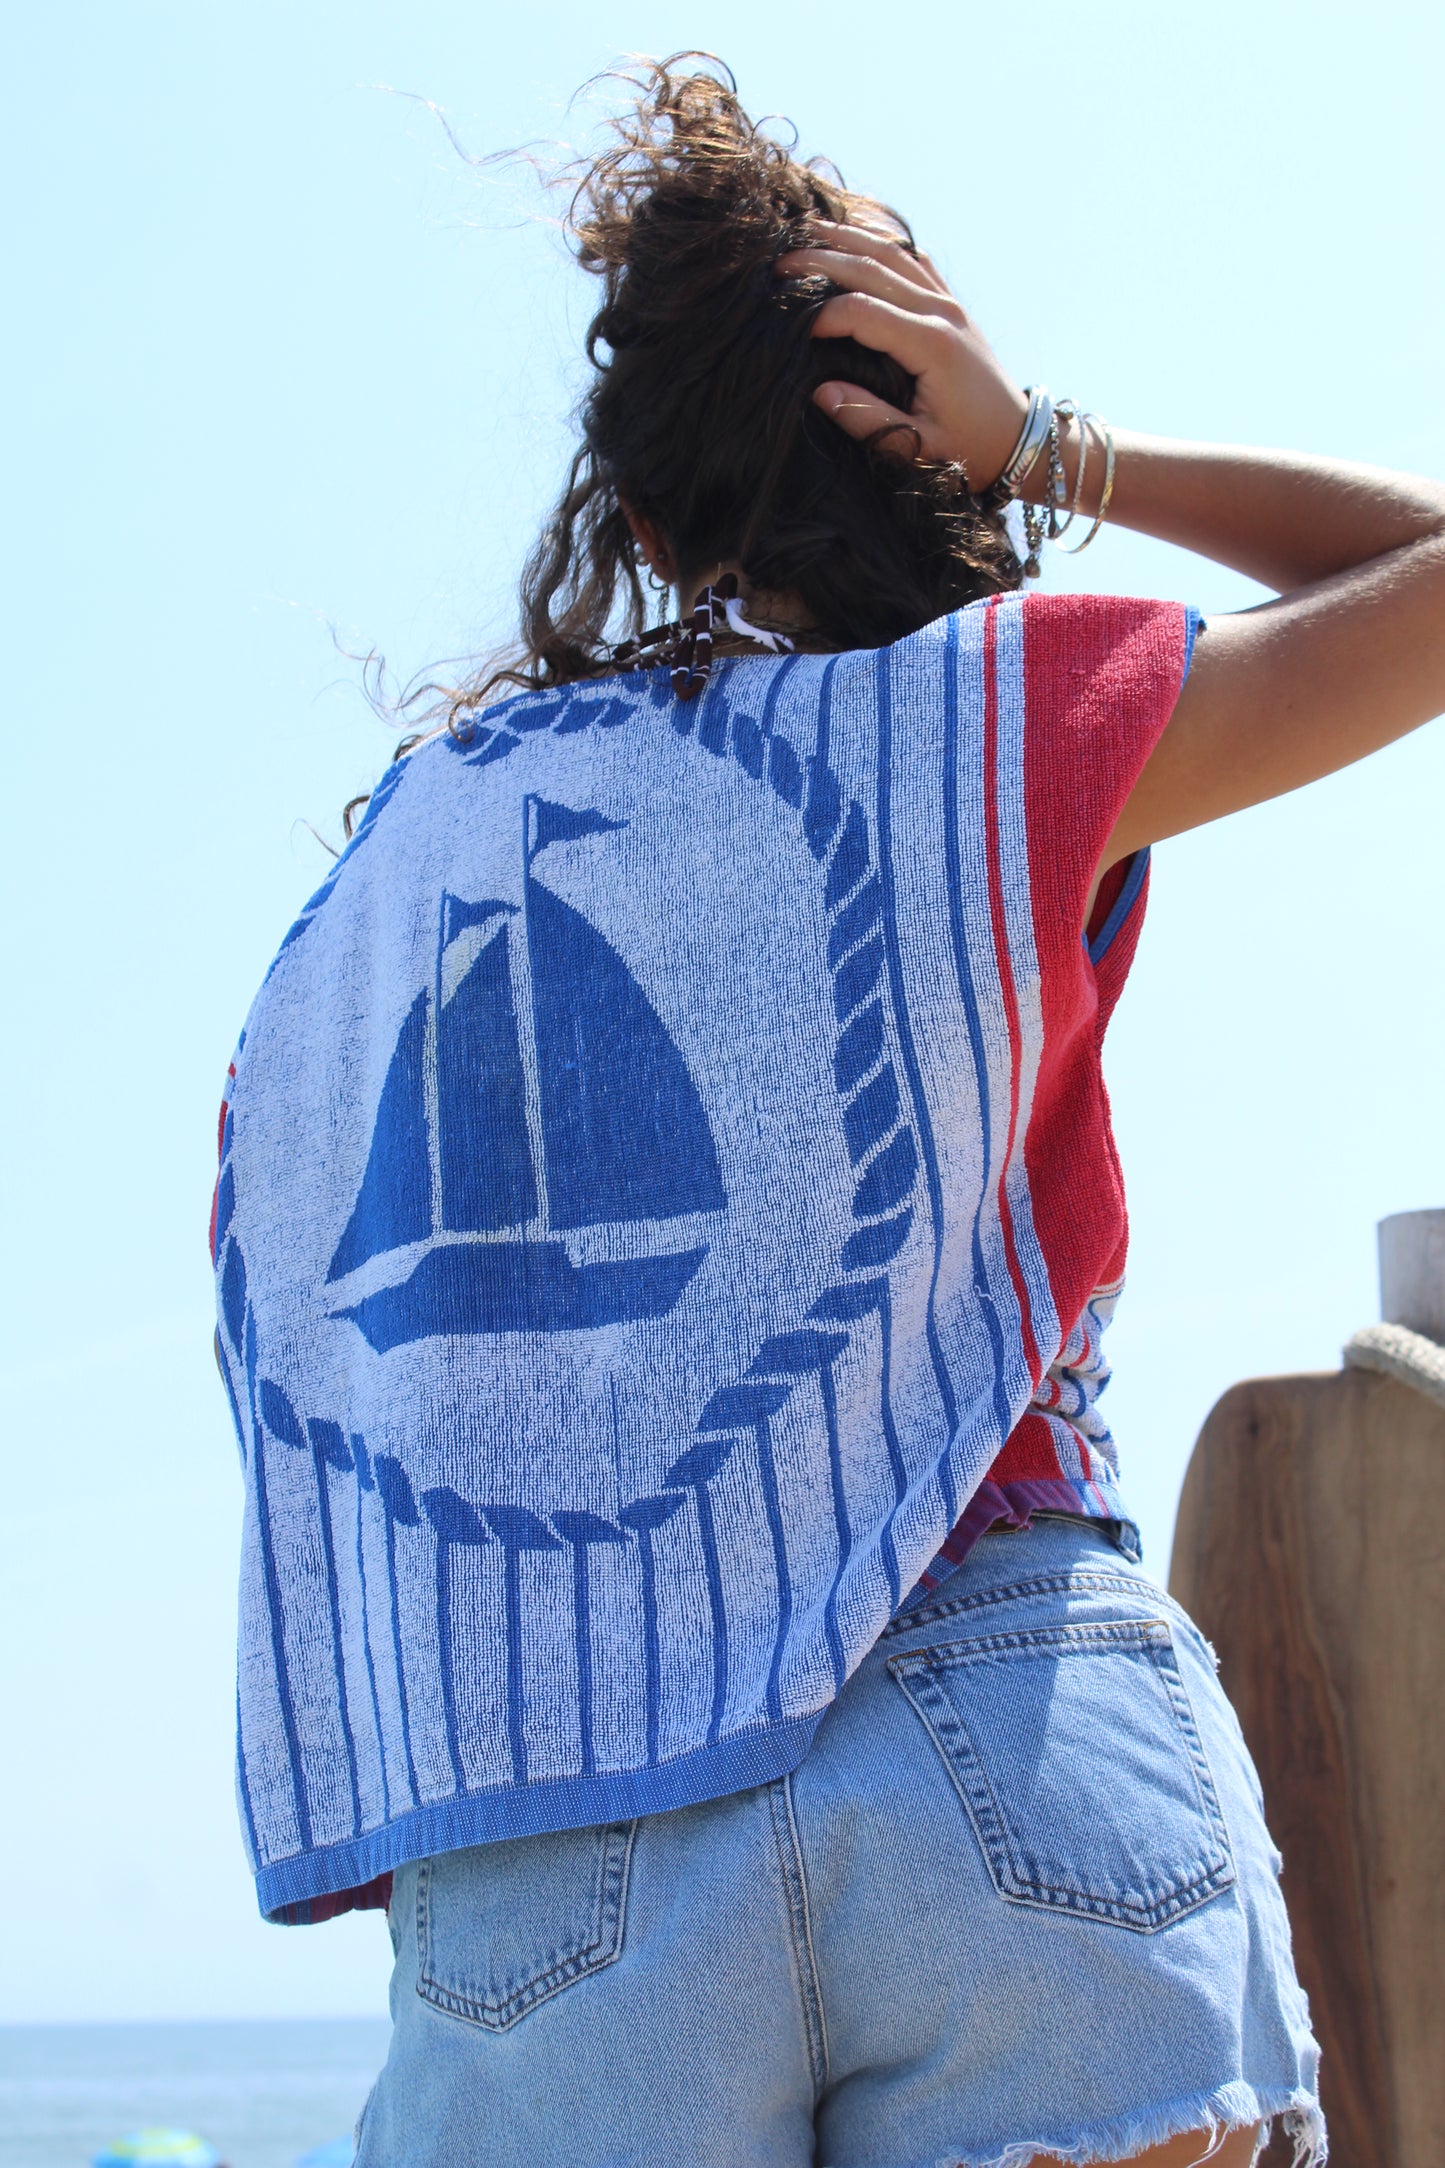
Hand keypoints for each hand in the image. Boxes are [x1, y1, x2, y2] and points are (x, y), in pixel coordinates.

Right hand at [775, 222, 1027, 488]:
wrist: (1018, 437)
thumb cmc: (969, 448)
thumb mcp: (918, 447)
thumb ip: (868, 420)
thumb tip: (821, 392)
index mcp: (931, 345)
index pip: (862, 312)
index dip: (822, 316)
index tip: (794, 331)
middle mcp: (940, 311)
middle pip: (871, 268)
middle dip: (820, 262)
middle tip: (777, 266)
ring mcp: (948, 301)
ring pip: (890, 252)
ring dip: (845, 239)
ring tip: (803, 235)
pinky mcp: (950, 301)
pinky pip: (912, 257)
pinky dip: (878, 241)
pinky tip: (852, 236)